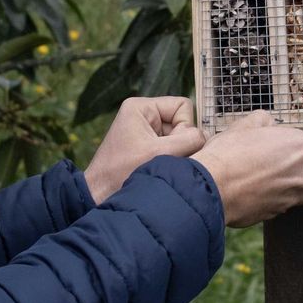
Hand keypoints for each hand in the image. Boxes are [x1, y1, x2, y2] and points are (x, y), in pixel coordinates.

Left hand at [83, 97, 205, 203]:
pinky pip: (171, 148)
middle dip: (179, 143)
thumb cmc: (121, 173)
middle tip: (163, 159)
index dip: (184, 127)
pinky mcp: (145, 147)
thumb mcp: (160, 153)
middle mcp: (143, 115)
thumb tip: (204, 137)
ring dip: (175, 154)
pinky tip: (157, 170)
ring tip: (158, 166)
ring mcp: (144, 131)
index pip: (182, 106)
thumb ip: (189, 140)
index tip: (170, 147)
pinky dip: (169, 160)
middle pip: (182, 122)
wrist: (98, 197)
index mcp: (141, 107)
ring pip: (178, 137)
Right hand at [190, 111, 302, 226]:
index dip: (300, 150)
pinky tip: (257, 192)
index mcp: (302, 147)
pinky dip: (276, 200)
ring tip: (270, 180)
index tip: (286, 150)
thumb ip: (266, 121)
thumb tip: (269, 123)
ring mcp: (293, 197)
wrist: (211, 186)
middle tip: (289, 168)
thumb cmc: (229, 154)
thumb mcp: (246, 124)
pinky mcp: (278, 213)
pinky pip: (284, 206)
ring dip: (294, 189)